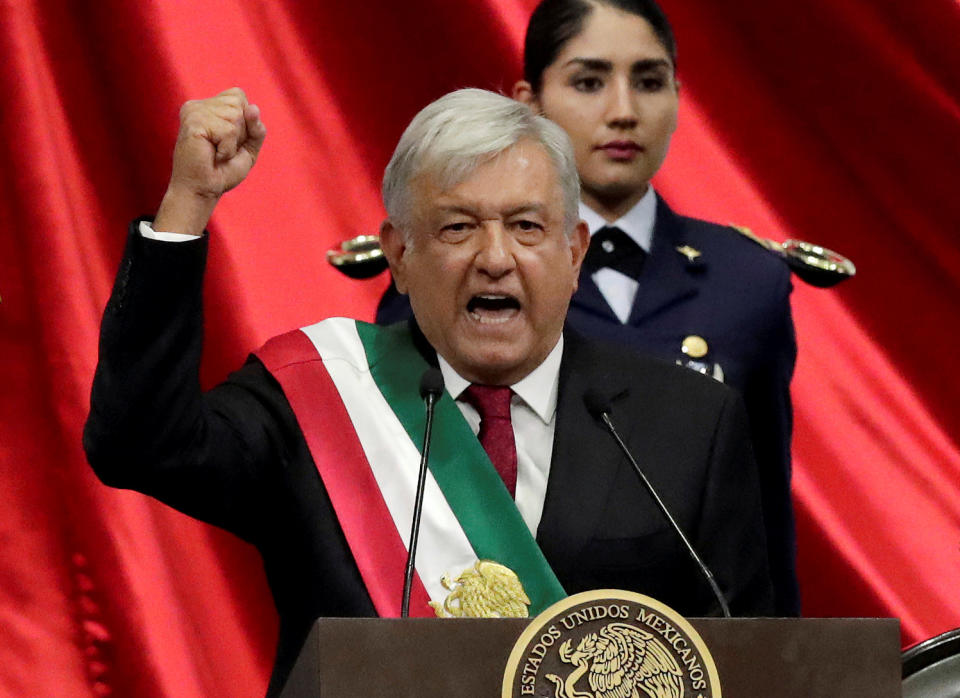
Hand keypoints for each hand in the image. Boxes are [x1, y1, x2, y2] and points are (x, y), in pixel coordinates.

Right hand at [154, 88, 266, 234]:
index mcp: (209, 106)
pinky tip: (213, 155)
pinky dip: (227, 149)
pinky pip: (228, 131)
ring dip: (233, 142)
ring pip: (235, 117)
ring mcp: (194, 112)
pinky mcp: (193, 123)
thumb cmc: (223, 170)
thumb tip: (253, 108)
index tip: (228, 140)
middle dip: (240, 133)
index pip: (239, 96)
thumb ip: (256, 127)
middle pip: (239, 104)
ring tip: (217, 152)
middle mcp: (199, 105)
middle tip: (222, 149)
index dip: (244, 121)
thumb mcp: (248, 146)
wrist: (204, 190)